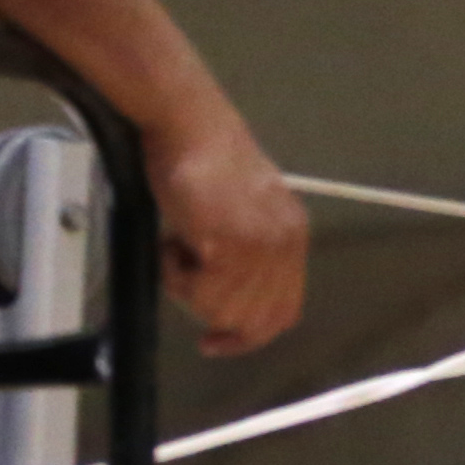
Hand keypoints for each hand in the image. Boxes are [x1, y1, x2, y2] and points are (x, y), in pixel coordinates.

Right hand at [141, 98, 308, 354]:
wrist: (187, 122)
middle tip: (183, 271)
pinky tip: (171, 241)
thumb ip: (247, 254)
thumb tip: (228, 301)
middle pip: (252, 319)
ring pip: (222, 309)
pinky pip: (198, 289)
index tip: (215, 342)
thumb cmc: (202, 159)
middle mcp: (285, 244)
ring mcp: (260, 245)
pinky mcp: (230, 242)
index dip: (250, 335)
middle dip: (209, 309)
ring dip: (187, 288)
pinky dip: (174, 274)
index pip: (283, 312)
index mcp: (292, 237)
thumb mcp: (243, 212)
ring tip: (176, 246)